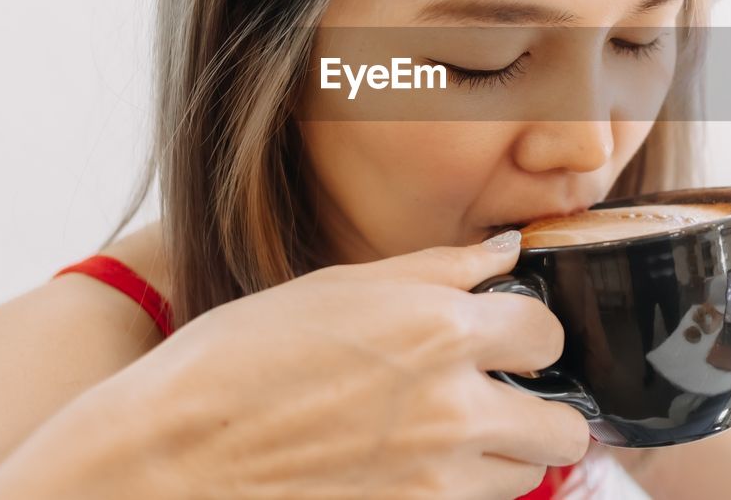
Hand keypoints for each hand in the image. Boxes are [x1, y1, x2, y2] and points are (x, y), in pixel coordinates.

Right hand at [0, 232, 589, 499]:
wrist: (166, 463)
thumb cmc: (234, 364)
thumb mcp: (335, 287)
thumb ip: (437, 269)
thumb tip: (505, 254)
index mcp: (438, 333)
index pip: (547, 335)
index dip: (533, 333)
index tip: (513, 337)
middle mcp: (453, 412)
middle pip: (564, 426)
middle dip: (542, 408)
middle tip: (501, 395)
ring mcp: (435, 485)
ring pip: (525, 477)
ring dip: (504, 455)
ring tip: (448, 434)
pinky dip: (459, 491)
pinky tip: (411, 467)